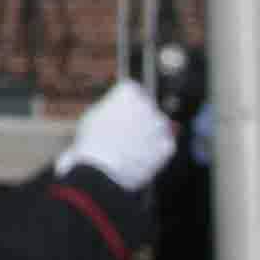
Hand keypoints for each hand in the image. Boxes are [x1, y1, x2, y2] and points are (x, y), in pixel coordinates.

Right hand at [64, 74, 177, 190]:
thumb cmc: (91, 143)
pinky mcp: (168, 145)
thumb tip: (118, 111)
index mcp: (129, 90)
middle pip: (148, 109)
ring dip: (149, 136)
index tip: (118, 117)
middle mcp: (149, 102)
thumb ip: (111, 108)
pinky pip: (164, 146)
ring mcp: (161, 124)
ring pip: (157, 128)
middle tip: (124, 135)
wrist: (101, 169)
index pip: (133, 92)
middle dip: (140, 120)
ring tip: (130, 150)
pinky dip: (156, 153)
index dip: (125, 107)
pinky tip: (140, 158)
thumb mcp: (93, 115)